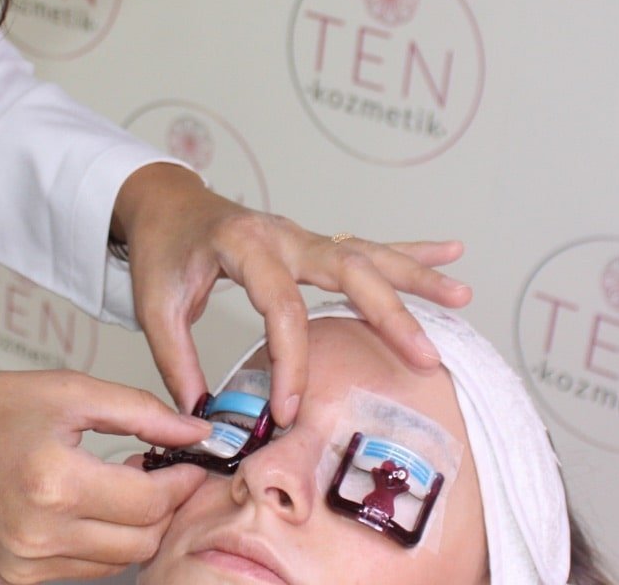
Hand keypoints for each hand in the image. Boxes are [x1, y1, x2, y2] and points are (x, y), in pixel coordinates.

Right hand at [0, 370, 211, 583]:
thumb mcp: (66, 390)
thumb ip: (140, 410)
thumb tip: (195, 429)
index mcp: (54, 482)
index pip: (151, 502)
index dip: (184, 481)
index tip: (191, 459)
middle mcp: (39, 534)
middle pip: (143, 541)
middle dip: (167, 506)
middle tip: (165, 471)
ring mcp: (27, 563)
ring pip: (119, 562)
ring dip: (138, 527)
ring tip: (127, 485)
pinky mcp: (17, 578)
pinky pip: (84, 570)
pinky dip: (103, 543)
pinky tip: (94, 507)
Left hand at [112, 163, 472, 424]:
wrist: (167, 204)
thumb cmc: (164, 251)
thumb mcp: (155, 305)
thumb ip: (177, 360)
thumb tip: (202, 415)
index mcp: (244, 246)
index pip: (280, 306)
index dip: (289, 361)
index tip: (289, 410)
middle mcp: (285, 235)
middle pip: (348, 270)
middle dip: (389, 314)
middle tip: (424, 356)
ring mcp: (305, 237)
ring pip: (369, 255)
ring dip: (417, 276)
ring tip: (463, 295)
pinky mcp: (314, 245)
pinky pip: (368, 248)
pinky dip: (410, 252)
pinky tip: (451, 253)